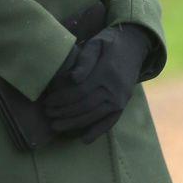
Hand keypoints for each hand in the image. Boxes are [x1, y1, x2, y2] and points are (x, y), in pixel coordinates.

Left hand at [43, 24, 150, 142]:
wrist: (135, 46)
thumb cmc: (110, 42)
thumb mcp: (96, 43)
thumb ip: (85, 59)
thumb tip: (72, 78)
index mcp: (106, 72)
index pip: (80, 91)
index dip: (62, 99)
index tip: (48, 102)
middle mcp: (115, 89)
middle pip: (85, 106)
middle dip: (64, 113)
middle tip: (47, 115)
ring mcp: (120, 99)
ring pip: (95, 116)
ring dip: (74, 124)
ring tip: (57, 126)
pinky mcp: (123, 105)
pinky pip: (110, 121)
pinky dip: (98, 131)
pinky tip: (84, 139)